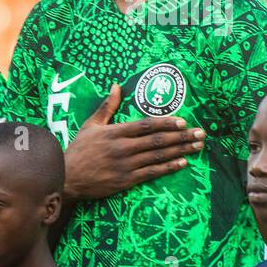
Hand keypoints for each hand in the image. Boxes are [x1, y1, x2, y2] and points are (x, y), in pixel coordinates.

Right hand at [63, 83, 205, 202]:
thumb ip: (107, 107)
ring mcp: (126, 165)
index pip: (145, 125)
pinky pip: (153, 172)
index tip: (183, 121)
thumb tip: (117, 86)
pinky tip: (184, 162)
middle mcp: (122, 148)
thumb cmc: (79, 150)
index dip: (166, 123)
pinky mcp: (127, 180)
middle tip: (201, 133)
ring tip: (198, 145)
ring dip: (181, 150)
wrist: (66, 178)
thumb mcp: (90, 125)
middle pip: (157, 140)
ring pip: (158, 156)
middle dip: (182, 136)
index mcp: (114, 132)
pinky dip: (169, 167)